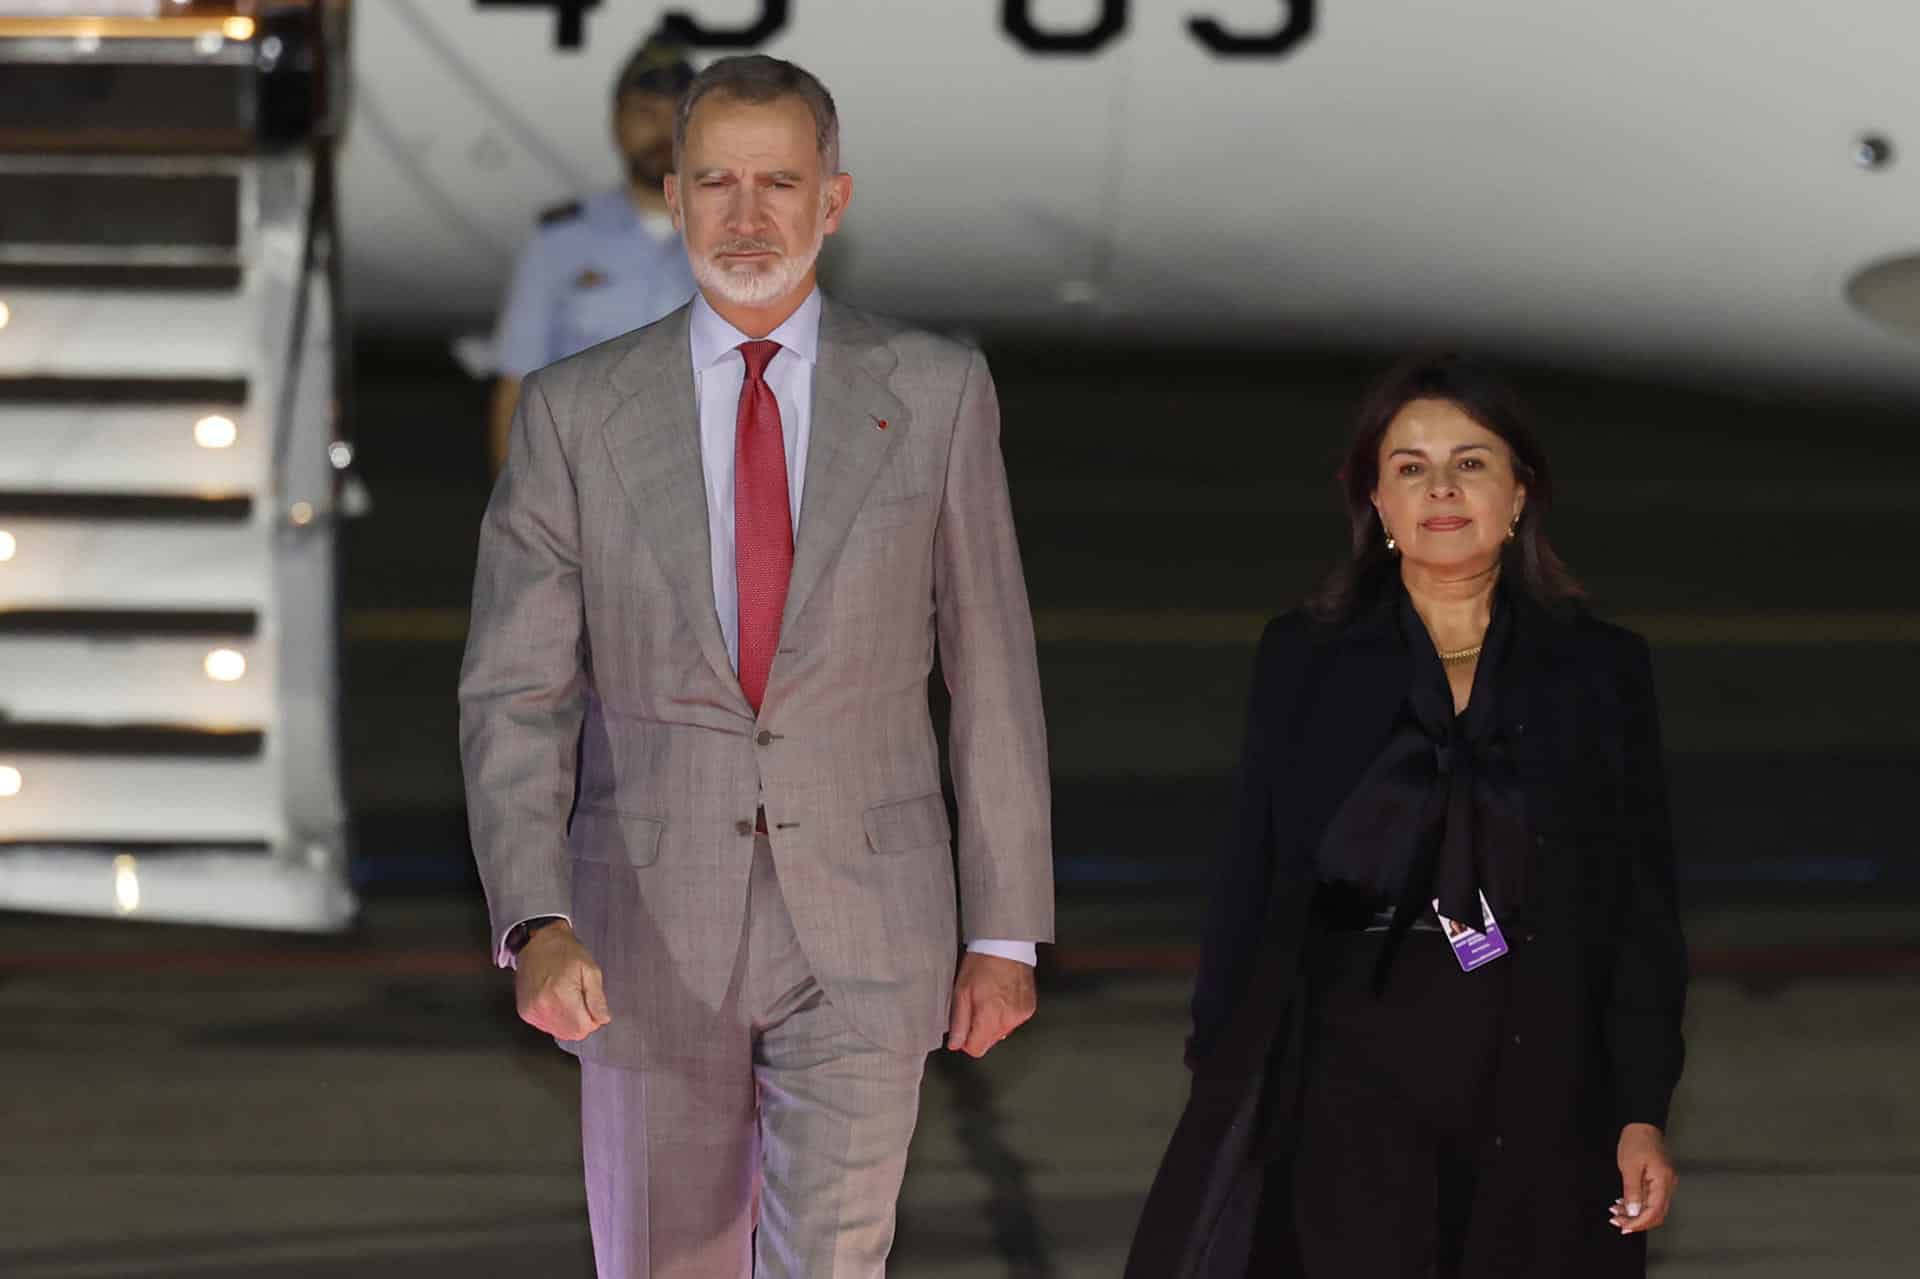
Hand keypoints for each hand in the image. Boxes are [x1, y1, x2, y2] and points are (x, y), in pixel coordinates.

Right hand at [513, 922, 611, 1041]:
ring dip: (568, 1021)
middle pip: (571, 1033)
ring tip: (567, 997)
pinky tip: (556, 1000)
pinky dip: (556, 1018)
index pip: (582, 1028)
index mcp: (560, 995)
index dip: (593, 1019)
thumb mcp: (590, 970)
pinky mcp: (525, 1013)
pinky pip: (547, 1027)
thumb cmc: (565, 952)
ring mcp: (531, 1011)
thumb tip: (603, 1019)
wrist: (538, 942)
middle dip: (581, 1021)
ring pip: (559, 1032)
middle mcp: (542, 1007)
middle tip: (581, 999)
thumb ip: (597, 998)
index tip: (592, 1004)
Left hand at [946, 951, 1036, 1057]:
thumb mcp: (961, 992)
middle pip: (989, 1042)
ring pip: (1002, 1032)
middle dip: (979, 1029)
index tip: (963, 1029)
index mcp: (990, 1017)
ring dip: (993, 1022)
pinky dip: (1006, 1014)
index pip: (977, 1050)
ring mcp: (1021, 1015)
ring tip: (989, 998)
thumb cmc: (982, 963)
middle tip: (975, 1006)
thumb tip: (955, 1044)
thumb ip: (958, 1022)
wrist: (1006, 945)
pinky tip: (1001, 996)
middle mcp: (1009, 1020)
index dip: (966, 1041)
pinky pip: (1013, 1021)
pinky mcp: (1029, 1009)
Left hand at [1610, 1122, 1676, 1233]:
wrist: (1642, 1124)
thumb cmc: (1636, 1141)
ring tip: (1616, 1214)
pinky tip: (1623, 1204)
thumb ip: (1633, 1191)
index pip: (1655, 1211)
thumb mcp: (1629, 1166)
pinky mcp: (1659, 1180)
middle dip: (1637, 1221)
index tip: (1624, 1226)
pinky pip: (1650, 1198)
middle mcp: (1668, 1184)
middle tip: (1618, 1222)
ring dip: (1636, 1214)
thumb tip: (1635, 1213)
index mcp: (1663, 1181)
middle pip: (1656, 1213)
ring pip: (1653, 1207)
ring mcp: (1665, 1183)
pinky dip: (1638, 1204)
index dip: (1639, 1222)